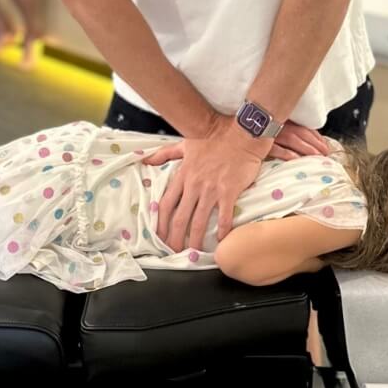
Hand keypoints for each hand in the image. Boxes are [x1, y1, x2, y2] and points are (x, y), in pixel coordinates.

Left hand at [142, 114, 271, 252]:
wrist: (242, 133)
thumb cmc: (214, 136)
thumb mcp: (185, 143)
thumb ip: (164, 154)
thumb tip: (145, 159)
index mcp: (183, 175)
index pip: (166, 204)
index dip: (160, 223)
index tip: (159, 237)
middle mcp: (194, 185)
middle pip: (180, 217)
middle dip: (174, 238)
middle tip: (173, 253)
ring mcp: (212, 189)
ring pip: (199, 220)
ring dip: (196, 239)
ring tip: (194, 254)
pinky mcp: (229, 191)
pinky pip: (224, 215)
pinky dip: (223, 230)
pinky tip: (222, 242)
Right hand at [267, 122, 329, 160]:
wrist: (236, 132)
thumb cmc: (262, 131)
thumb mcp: (278, 126)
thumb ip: (291, 129)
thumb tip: (309, 141)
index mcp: (284, 119)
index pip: (304, 127)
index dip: (317, 136)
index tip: (326, 145)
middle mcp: (278, 124)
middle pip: (301, 132)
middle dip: (316, 142)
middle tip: (326, 153)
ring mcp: (270, 134)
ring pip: (292, 139)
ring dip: (307, 148)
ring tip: (317, 156)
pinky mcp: (262, 145)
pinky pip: (277, 149)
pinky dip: (288, 154)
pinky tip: (297, 159)